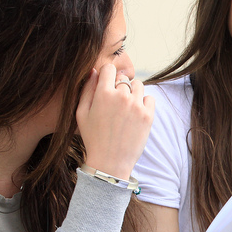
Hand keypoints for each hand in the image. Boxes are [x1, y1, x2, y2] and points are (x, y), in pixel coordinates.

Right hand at [76, 64, 153, 179]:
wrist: (110, 162)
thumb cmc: (93, 138)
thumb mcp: (82, 113)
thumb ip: (87, 90)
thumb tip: (94, 71)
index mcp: (103, 94)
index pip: (109, 69)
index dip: (107, 75)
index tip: (107, 85)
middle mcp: (121, 96)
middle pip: (123, 78)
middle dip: (119, 86)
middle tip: (115, 103)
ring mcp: (137, 105)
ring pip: (138, 85)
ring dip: (132, 92)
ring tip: (126, 107)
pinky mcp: (148, 115)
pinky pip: (149, 98)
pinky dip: (144, 103)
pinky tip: (135, 113)